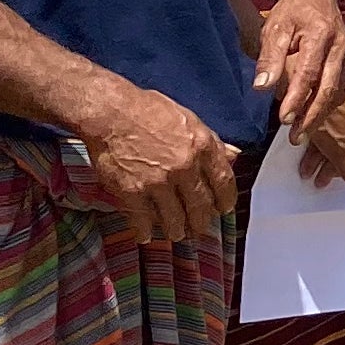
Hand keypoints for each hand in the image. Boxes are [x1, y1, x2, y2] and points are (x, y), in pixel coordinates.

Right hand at [81, 79, 235, 245]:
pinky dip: (145, 231)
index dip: (226, 200)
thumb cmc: (149, 111)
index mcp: (202, 146)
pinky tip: (146, 234)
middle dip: (201, 221)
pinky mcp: (133, 193)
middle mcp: (184, 167)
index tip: (224, 209)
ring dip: (177, 230)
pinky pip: (144, 222)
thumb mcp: (189, 120)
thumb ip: (212, 142)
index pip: (224, 182)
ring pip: (175, 220)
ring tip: (176, 233)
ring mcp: (158, 182)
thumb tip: (234, 156)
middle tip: (199, 228)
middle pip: (201, 207)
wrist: (111, 113)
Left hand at [254, 0, 344, 138]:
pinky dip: (327, 106)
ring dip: (320, 115)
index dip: (297, 98)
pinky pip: (341, 88)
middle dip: (312, 115)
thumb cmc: (292, 9)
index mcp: (321, 34)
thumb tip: (262, 88)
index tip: (283, 119)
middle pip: (329, 88)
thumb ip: (270, 58)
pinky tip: (313, 118)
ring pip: (338, 91)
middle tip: (295, 137)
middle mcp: (340, 46)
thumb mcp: (275, 27)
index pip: (309, 73)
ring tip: (301, 134)